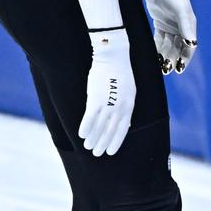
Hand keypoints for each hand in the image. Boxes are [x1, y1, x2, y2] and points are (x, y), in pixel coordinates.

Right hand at [79, 27, 135, 156]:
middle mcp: (120, 108)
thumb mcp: (129, 91)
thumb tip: (125, 122)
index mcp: (129, 105)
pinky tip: (81, 135)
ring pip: (100, 127)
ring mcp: (108, 104)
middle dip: (103, 144)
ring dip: (93, 139)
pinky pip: (90, 118)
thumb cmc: (120, 71)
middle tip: (97, 154)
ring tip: (87, 147)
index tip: (110, 151)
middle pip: (111, 131)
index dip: (116, 142)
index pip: (123, 129)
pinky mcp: (96, 99)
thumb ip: (126, 106)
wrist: (113, 56)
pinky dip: (85, 128)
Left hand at [144, 0, 197, 74]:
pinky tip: (152, 55)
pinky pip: (159, 39)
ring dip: (164, 55)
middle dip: (172, 59)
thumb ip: (186, 27)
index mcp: (189, 25)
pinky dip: (157, 47)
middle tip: (165, 70)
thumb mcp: (180, 10)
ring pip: (168, 45)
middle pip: (178, 48)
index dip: (185, 58)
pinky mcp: (161, 23)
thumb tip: (192, 44)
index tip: (179, 69)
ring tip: (158, 66)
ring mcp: (171, 25)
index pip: (189, 46)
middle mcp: (181, 27)